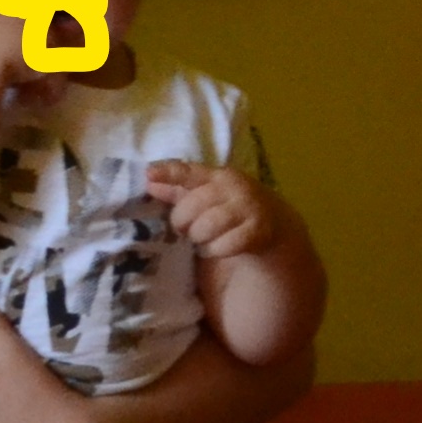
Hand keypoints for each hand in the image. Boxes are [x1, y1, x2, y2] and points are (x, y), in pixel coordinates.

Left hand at [151, 159, 288, 264]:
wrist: (272, 222)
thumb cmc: (230, 206)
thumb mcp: (207, 194)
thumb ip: (178, 189)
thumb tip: (149, 180)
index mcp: (219, 176)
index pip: (190, 172)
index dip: (169, 173)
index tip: (148, 175)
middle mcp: (235, 188)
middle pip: (194, 204)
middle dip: (182, 220)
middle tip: (183, 229)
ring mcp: (248, 209)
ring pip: (207, 226)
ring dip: (198, 236)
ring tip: (200, 239)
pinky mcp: (257, 232)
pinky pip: (224, 245)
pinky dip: (215, 250)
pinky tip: (216, 248)